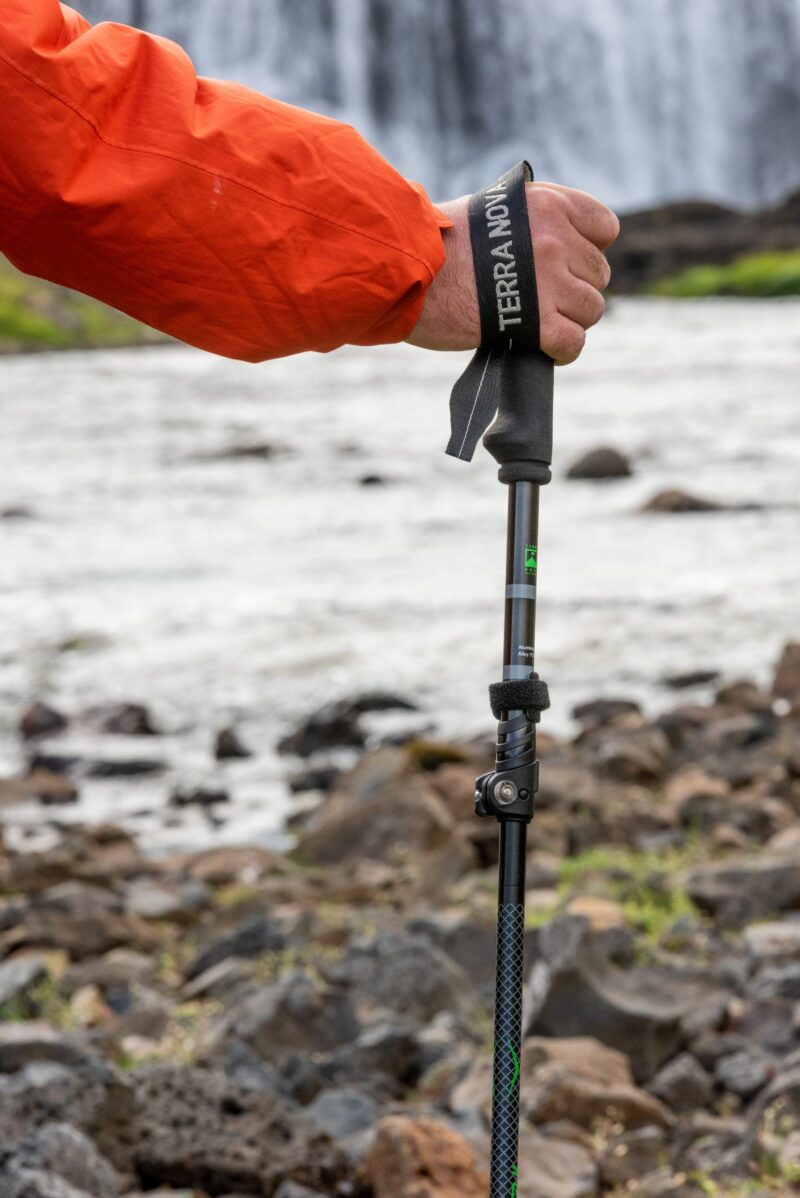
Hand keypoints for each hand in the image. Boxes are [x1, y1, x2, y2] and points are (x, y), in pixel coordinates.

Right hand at [407, 183, 618, 363]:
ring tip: (540, 325)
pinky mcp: (536, 322)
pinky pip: (574, 342)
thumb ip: (529, 226)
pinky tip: (544, 349)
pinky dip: (563, 351)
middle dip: (574, 290)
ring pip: (591, 310)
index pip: (604, 227)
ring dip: (569, 321)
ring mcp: (548, 281)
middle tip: (543, 301)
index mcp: (547, 205)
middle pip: (597, 275)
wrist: (401, 268)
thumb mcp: (491, 213)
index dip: (588, 249)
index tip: (566, 264)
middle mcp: (554, 239)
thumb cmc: (433, 244)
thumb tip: (554, 250)